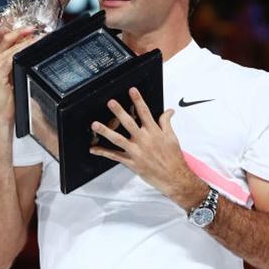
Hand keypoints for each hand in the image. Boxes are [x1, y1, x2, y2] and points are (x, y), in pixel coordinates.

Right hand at [0, 27, 39, 123]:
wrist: (2, 116)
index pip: (6, 41)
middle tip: (39, 31)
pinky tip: (29, 50)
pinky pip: (10, 59)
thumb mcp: (15, 78)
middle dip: (24, 35)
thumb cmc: (9, 101)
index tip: (32, 29)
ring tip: (38, 39)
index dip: (19, 33)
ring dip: (25, 43)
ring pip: (11, 49)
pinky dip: (21, 52)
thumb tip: (30, 53)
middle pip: (8, 41)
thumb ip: (18, 65)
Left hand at [89, 87, 201, 204]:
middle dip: (119, 112)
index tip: (131, 90)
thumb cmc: (173, 158)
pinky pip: (115, 157)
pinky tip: (94, 149)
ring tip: (95, 124)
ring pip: (118, 139)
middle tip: (110, 103)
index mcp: (154, 132)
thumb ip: (166, 123)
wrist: (174, 177)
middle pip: (129, 123)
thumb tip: (169, 111)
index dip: (138, 100)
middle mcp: (144, 140)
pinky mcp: (132, 163)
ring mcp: (137, 152)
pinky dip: (103, 152)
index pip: (145, 112)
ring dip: (105, 131)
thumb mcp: (172, 137)